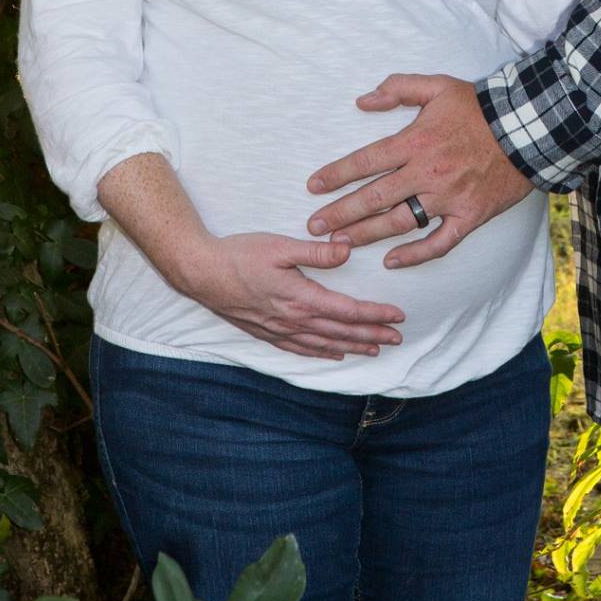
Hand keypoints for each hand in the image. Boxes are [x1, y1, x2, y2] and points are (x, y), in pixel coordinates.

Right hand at [181, 232, 405, 359]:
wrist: (202, 273)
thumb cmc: (240, 254)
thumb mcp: (280, 246)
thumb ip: (316, 252)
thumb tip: (347, 249)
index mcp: (301, 298)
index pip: (347, 311)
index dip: (375, 315)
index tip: (398, 317)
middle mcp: (293, 320)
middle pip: (341, 332)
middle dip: (372, 335)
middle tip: (397, 338)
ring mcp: (279, 329)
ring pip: (324, 344)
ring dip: (352, 346)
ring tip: (374, 349)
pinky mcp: (266, 332)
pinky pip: (300, 349)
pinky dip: (321, 353)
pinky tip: (332, 354)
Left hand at [306, 74, 533, 268]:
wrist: (527, 129)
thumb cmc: (479, 107)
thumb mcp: (437, 85)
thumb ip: (398, 88)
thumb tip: (362, 100)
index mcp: (415, 141)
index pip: (366, 161)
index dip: (336, 175)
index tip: (313, 187)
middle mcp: (426, 173)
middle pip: (374, 197)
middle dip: (340, 213)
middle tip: (314, 226)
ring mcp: (447, 198)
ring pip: (398, 222)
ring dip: (365, 235)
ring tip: (340, 245)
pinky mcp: (468, 217)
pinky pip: (438, 243)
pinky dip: (414, 255)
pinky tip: (391, 261)